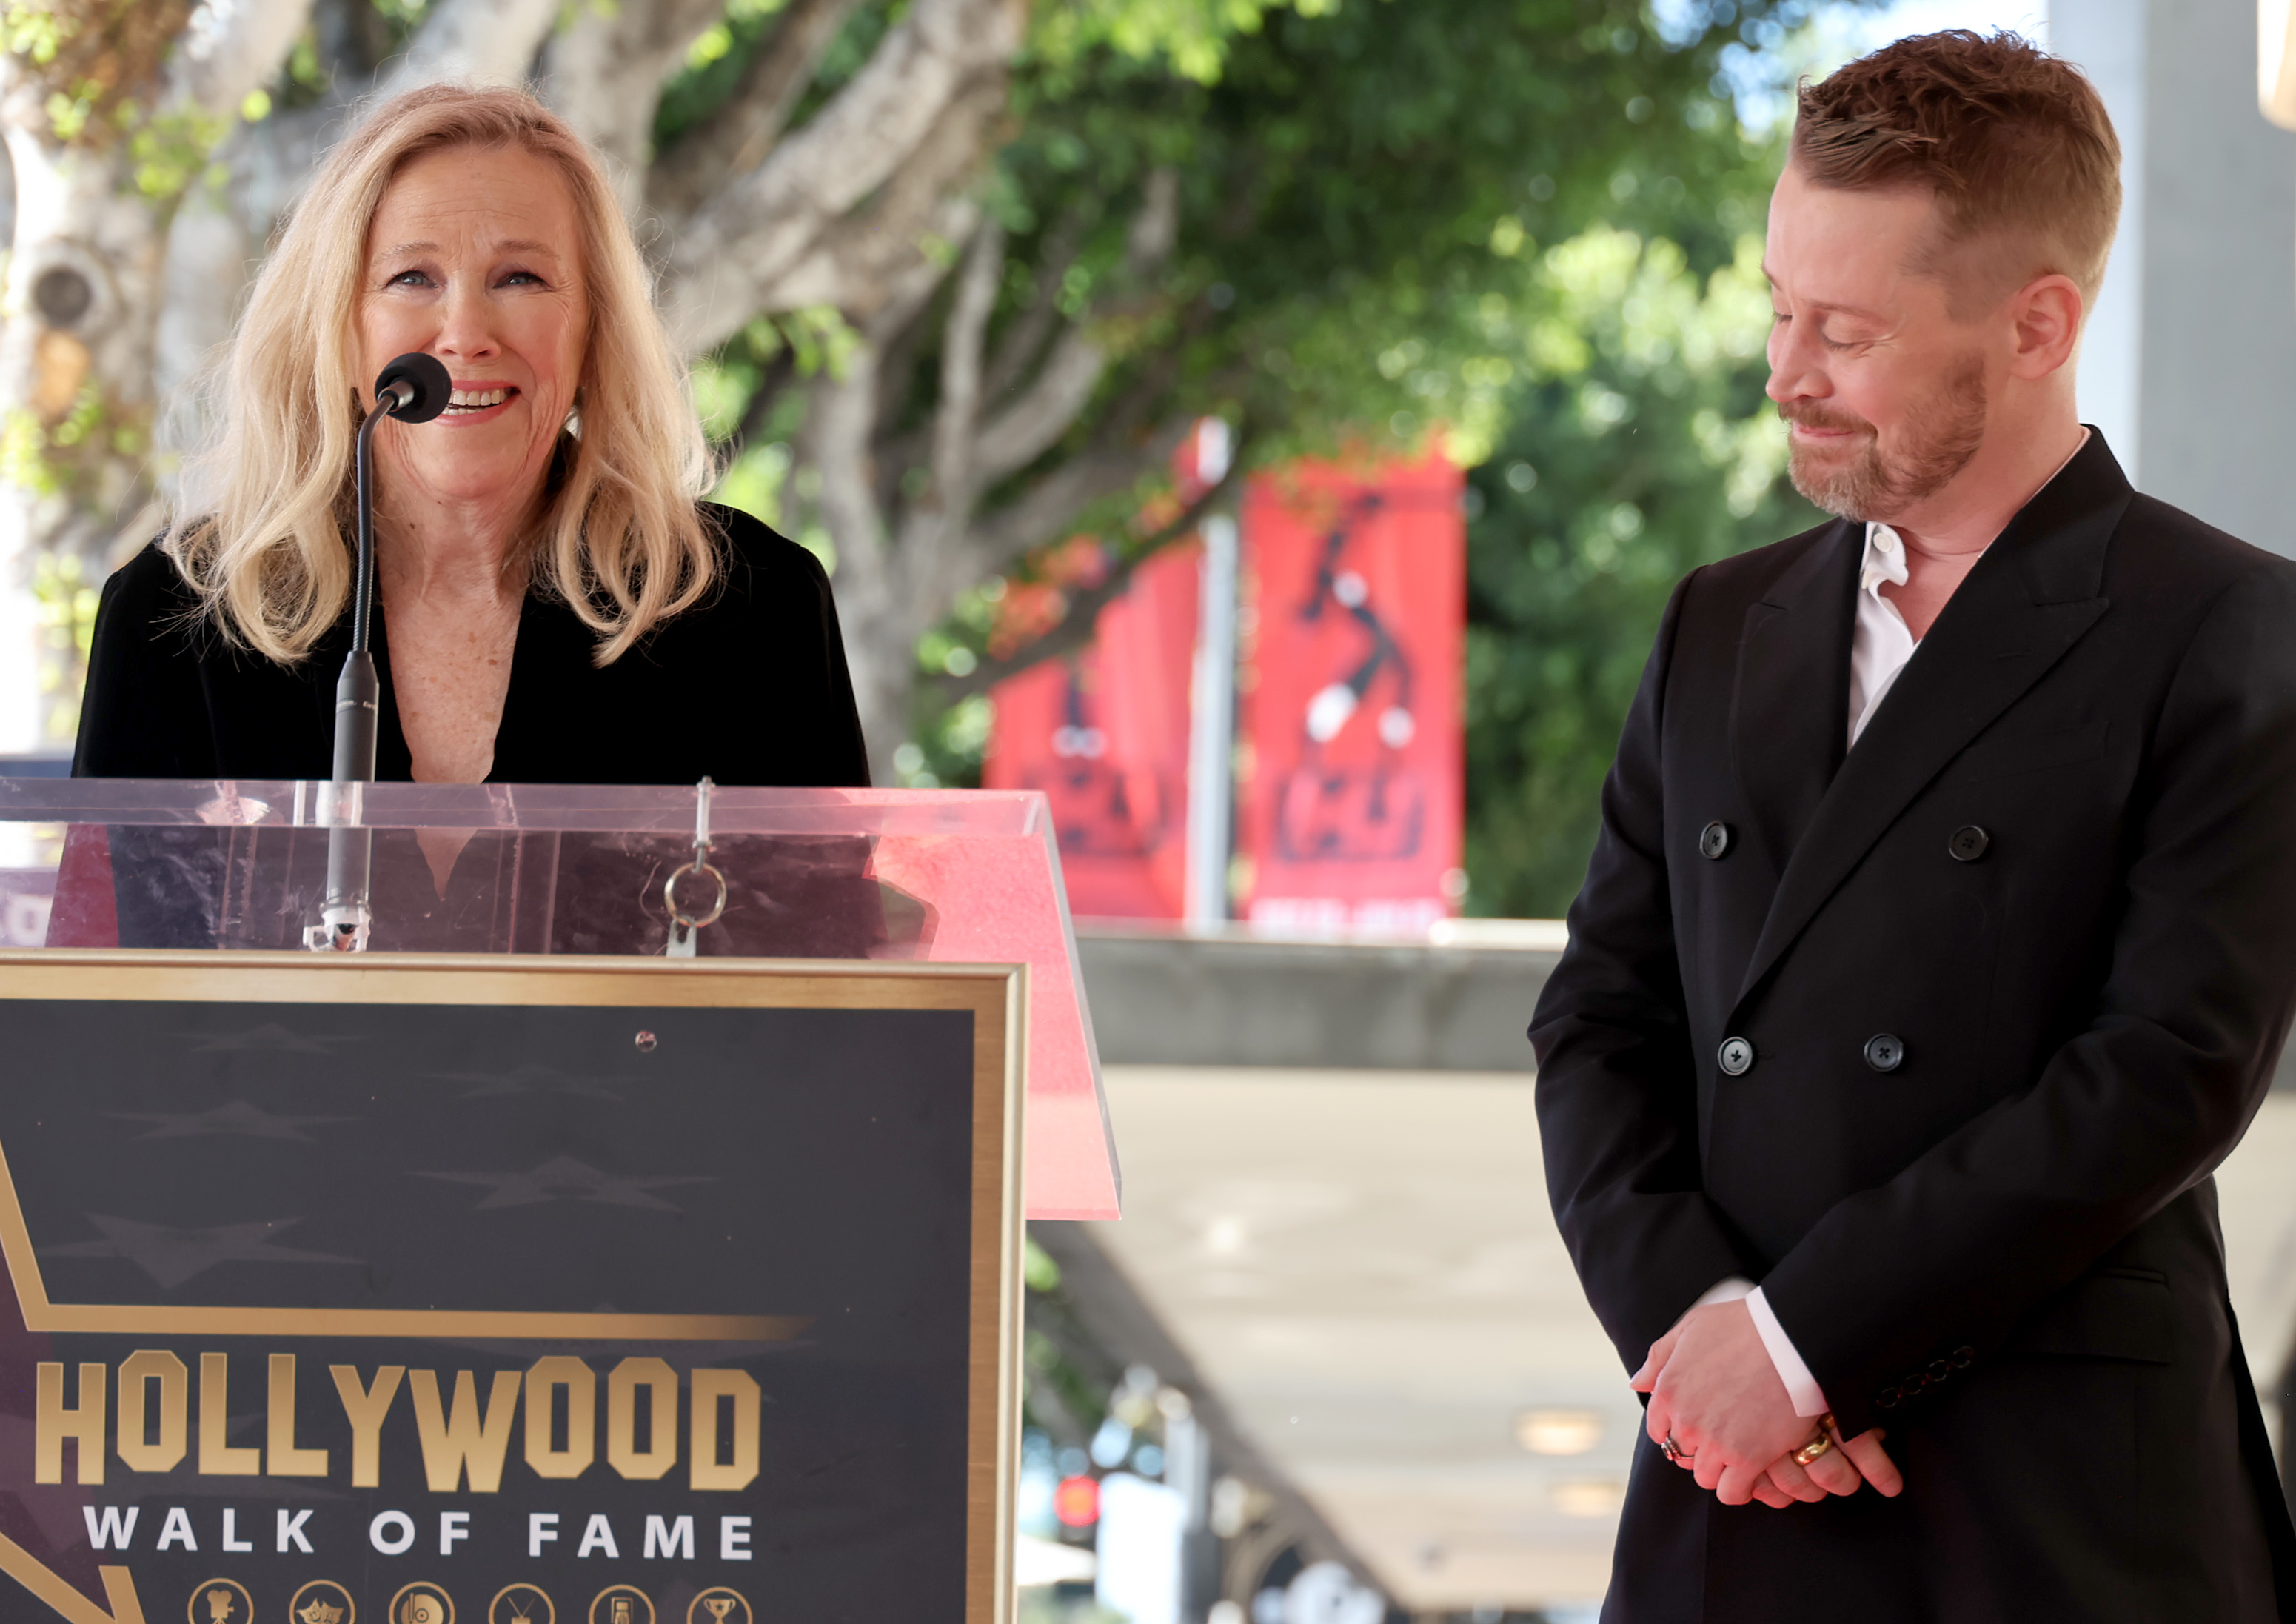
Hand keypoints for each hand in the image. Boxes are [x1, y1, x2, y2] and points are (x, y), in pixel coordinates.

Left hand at [1632, 1302, 1903, 1505]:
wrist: (1790, 1339)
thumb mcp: (1692, 1327)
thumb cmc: (1744, 1326)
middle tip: (1726, 1438)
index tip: (1700, 1426)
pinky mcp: (1747, 1459)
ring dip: (1720, 1470)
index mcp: (1669, 1390)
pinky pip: (1732, 1492)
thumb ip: (1661, 1357)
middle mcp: (1685, 1420)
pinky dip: (1739, 1488)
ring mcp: (1714, 1442)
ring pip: (1705, 1477)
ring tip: (1742, 1455)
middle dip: (1701, 1449)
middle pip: (1682, 1454)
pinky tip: (1753, 1472)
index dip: (1679, 1430)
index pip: (1660, 1430)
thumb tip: (1637, 1383)